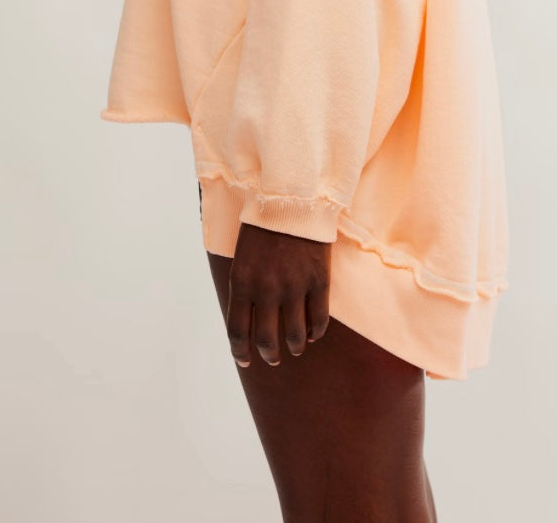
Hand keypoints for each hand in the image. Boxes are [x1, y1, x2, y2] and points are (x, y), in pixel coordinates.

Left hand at [227, 220, 331, 367]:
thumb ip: (244, 289)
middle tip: (273, 358)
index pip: (238, 332)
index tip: (245, 359)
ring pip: (295, 335)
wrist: (291, 198)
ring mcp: (295, 286)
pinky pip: (319, 320)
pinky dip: (316, 332)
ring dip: (294, 347)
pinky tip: (313, 333)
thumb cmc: (262, 226)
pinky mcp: (319, 280)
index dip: (240, 352)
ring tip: (296, 347)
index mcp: (241, 283)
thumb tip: (249, 321)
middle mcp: (267, 289)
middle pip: (267, 340)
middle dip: (270, 355)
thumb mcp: (242, 258)